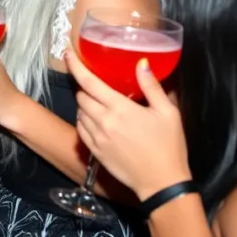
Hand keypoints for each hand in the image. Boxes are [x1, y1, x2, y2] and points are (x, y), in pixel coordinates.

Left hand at [66, 51, 189, 199]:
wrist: (162, 183)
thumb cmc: (169, 147)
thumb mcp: (168, 113)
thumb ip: (152, 87)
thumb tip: (141, 63)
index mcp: (119, 108)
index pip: (89, 82)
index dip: (75, 66)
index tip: (67, 53)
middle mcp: (103, 121)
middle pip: (81, 96)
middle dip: (85, 87)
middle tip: (96, 85)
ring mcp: (96, 137)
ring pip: (79, 112)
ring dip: (85, 104)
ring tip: (101, 104)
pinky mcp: (94, 151)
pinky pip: (80, 129)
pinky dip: (84, 120)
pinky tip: (97, 121)